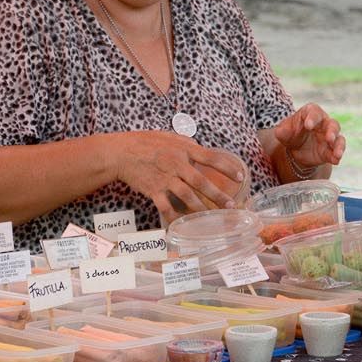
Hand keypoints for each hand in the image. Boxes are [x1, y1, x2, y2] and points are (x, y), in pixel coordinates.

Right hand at [109, 131, 247, 219]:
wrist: (122, 152)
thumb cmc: (147, 142)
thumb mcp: (171, 137)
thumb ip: (188, 146)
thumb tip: (203, 152)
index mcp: (184, 149)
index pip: (211, 158)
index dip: (228, 168)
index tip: (240, 176)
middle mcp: (176, 164)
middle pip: (201, 182)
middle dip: (218, 195)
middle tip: (230, 205)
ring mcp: (165, 178)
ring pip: (187, 196)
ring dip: (201, 208)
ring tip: (211, 216)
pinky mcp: (153, 190)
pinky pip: (166, 207)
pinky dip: (175, 217)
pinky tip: (183, 224)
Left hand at [273, 103, 345, 171]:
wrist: (296, 150)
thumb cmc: (290, 134)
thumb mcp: (283, 132)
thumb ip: (282, 131)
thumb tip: (281, 132)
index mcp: (310, 114)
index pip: (314, 112)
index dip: (313, 117)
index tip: (308, 125)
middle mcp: (323, 123)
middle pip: (332, 124)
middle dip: (332, 131)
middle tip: (329, 138)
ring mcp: (329, 137)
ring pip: (338, 138)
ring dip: (338, 145)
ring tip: (337, 153)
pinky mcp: (330, 150)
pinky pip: (337, 151)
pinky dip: (337, 156)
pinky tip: (336, 160)